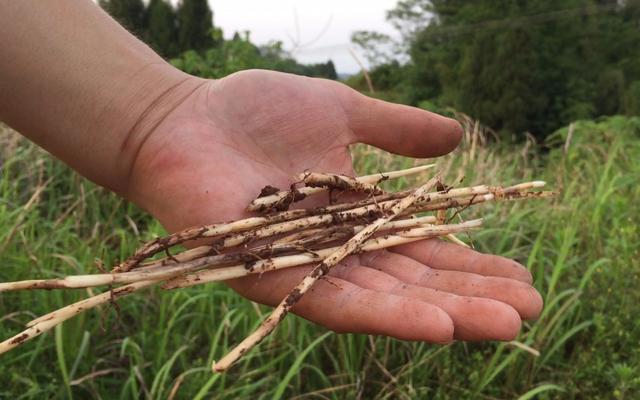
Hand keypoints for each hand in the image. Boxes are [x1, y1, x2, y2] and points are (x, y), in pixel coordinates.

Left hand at [127, 69, 542, 342]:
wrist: (183, 120)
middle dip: (471, 296)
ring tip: (502, 325)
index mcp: (356, 217)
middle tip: (529, 311)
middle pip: (412, 281)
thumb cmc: (255, 113)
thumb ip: (396, 129)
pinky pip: (336, 304)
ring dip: (445, 314)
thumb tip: (459, 136)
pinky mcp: (274, 281)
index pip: (423, 248)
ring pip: (385, 300)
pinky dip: (387, 316)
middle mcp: (337, 251)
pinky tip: (439, 326)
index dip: (471, 262)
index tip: (522, 272)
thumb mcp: (341, 112)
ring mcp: (306, 270)